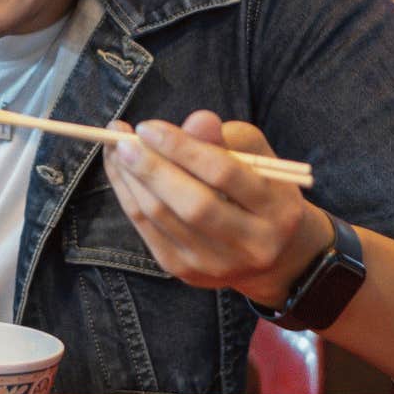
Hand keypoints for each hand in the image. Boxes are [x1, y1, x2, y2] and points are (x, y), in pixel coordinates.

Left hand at [101, 111, 331, 308]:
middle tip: (122, 140)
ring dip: (131, 180)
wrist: (276, 255)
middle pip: (192, 204)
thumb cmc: (263, 191)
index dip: (182, 148)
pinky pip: (146, 230)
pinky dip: (128, 196)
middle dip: (151, 168)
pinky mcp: (186, 272)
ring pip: (162, 218)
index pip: (224, 174)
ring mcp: (216, 264)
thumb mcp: (260, 158)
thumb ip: (230, 138)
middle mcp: (251, 245)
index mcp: (277, 210)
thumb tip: (196, 121)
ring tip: (115, 149)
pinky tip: (119, 172)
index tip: (148, 127)